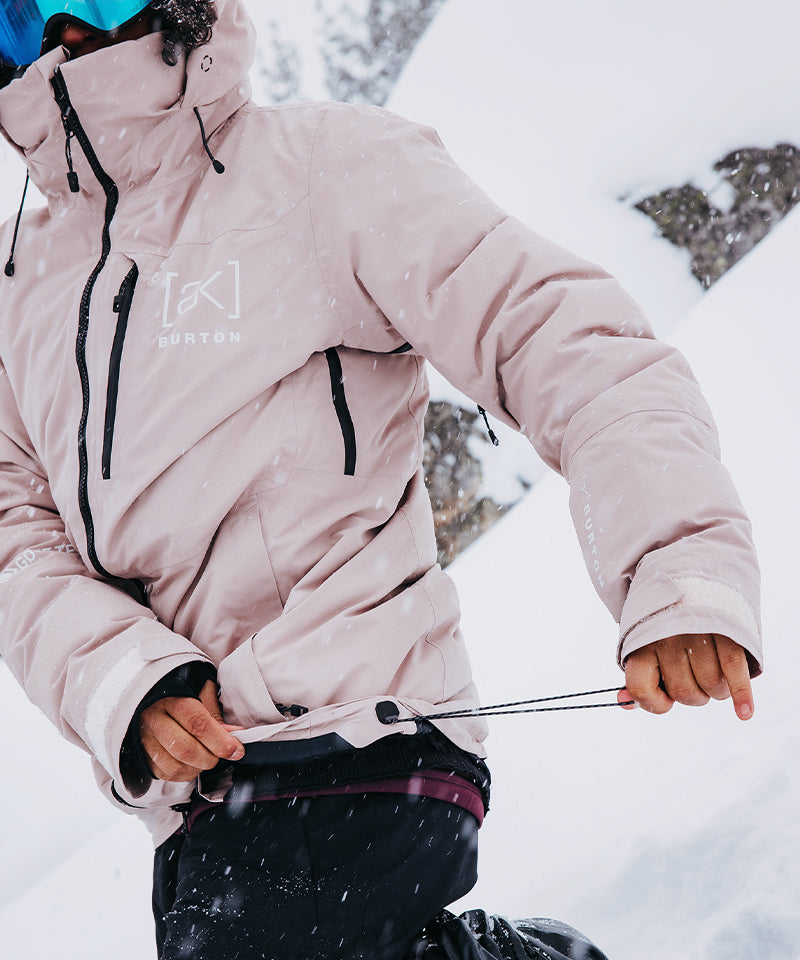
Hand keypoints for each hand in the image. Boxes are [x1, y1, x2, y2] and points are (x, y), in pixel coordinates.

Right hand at [139, 679, 245, 781]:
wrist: (155, 695)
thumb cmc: (182, 692)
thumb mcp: (201, 692)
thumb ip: (216, 714)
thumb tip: (234, 735)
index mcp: (170, 697)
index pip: (197, 723)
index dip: (220, 740)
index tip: (235, 749)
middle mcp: (153, 718)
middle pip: (185, 748)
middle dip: (211, 757)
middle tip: (223, 753)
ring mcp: (144, 739)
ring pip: (174, 765)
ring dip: (198, 767)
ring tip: (208, 756)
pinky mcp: (142, 755)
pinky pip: (166, 774)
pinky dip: (185, 773)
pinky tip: (193, 762)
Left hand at [619, 633, 753, 720]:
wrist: (690, 580)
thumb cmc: (665, 626)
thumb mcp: (643, 645)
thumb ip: (638, 677)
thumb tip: (624, 704)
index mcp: (641, 643)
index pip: (640, 688)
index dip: (653, 703)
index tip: (665, 700)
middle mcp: (666, 637)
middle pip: (684, 692)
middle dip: (694, 696)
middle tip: (696, 680)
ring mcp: (696, 633)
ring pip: (712, 686)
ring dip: (717, 691)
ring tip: (714, 674)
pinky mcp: (725, 630)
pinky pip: (735, 671)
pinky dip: (742, 695)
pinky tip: (744, 712)